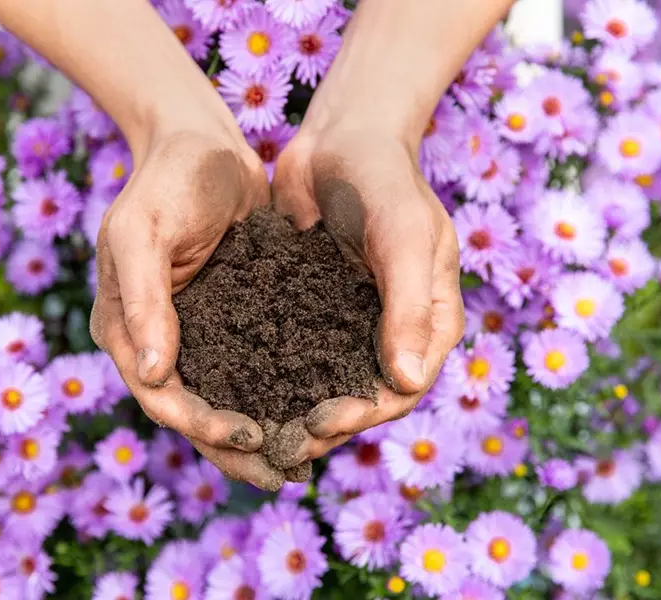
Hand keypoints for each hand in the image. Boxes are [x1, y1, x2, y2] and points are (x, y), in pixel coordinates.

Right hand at [89, 127, 284, 490]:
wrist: (201, 141)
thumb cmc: (166, 179)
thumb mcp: (142, 232)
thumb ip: (143, 300)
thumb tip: (150, 374)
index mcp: (126, 328)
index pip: (160, 396)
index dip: (199, 424)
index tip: (247, 434)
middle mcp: (157, 341)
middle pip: (192, 413)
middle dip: (233, 449)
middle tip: (283, 475)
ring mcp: (196, 333)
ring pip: (224, 400)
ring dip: (257, 434)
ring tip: (300, 461)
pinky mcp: (231, 318)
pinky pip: (251, 368)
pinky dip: (275, 394)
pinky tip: (312, 411)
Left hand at [267, 126, 464, 468]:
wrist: (342, 137)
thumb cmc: (387, 180)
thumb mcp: (405, 237)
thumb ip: (408, 307)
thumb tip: (406, 384)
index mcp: (428, 323)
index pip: (401, 391)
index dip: (363, 417)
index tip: (319, 426)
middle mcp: (390, 331)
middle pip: (360, 398)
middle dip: (322, 426)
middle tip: (276, 444)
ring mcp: (348, 322)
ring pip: (323, 381)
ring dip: (292, 408)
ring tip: (252, 430)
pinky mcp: (309, 307)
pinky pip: (292, 348)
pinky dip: (269, 370)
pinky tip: (233, 386)